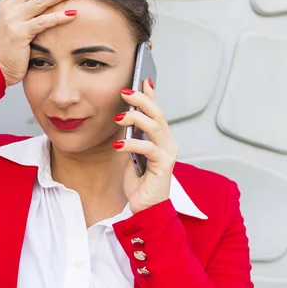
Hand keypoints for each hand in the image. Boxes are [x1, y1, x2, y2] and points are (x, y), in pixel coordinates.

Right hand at [0, 0, 82, 86]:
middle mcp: (9, 7)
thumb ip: (25, 9)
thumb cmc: (10, 48)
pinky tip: (73, 13)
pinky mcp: (20, 34)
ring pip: (40, 0)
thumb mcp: (14, 23)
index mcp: (8, 2)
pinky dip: (59, 16)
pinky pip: (42, 22)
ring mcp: (13, 20)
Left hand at [113, 78, 177, 212]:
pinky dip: (132, 144)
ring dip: (136, 118)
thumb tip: (124, 117)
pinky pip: (149, 148)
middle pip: (157, 114)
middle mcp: (168, 143)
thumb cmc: (140, 182)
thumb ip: (132, 136)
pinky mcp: (163, 165)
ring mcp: (168, 153)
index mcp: (162, 139)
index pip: (157, 111)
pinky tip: (118, 146)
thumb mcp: (133, 153)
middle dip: (142, 100)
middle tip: (125, 92)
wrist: (146, 208)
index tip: (142, 79)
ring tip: (119, 117)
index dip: (151, 95)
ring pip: (155, 126)